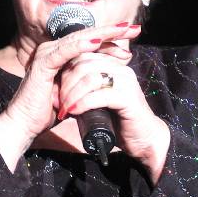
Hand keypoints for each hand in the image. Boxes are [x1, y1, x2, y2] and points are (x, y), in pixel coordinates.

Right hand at [0, 23, 140, 170]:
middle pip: (87, 36)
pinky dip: (81, 45)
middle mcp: (53, 50)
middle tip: (134, 28)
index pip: (89, 42)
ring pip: (79, 39)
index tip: (132, 37)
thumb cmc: (48, 112)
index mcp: (60, 55)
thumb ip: (86, 80)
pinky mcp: (42, 64)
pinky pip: (65, 51)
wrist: (25, 125)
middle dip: (112, 31)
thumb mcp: (74, 92)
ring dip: (102, 34)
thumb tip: (107, 76)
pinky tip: (97, 41)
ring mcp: (46, 55)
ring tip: (122, 30)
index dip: (111, 38)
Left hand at [57, 34, 170, 182]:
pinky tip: (73, 111)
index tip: (54, 91)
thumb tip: (56, 89)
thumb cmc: (118, 121)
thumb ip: (84, 90)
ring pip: (90, 78)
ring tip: (64, 108)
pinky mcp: (128, 98)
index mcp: (113, 65)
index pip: (82, 56)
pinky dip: (83, 103)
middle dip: (65, 82)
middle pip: (83, 64)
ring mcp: (126, 82)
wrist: (143, 139)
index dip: (64, 71)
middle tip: (56, 101)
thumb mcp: (97, 101)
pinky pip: (100, 95)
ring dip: (72, 93)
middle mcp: (120, 69)